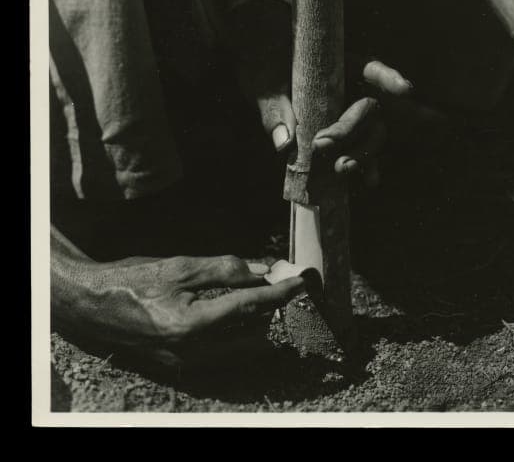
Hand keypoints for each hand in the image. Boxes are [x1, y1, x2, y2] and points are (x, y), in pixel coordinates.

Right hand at [51, 226, 303, 367]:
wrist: (90, 305)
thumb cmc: (133, 280)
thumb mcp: (181, 266)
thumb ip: (226, 269)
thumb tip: (264, 271)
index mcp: (191, 324)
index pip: (251, 307)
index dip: (281, 293)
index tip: (303, 282)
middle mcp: (192, 351)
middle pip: (255, 335)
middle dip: (271, 311)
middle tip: (275, 286)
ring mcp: (186, 363)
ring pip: (242, 350)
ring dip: (257, 325)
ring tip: (255, 297)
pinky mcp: (181, 367)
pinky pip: (224, 355)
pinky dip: (238, 335)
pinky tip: (235, 313)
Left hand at [225, 0, 420, 187]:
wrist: (260, 70)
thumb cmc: (265, 63)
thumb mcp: (265, 80)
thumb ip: (276, 108)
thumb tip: (284, 142)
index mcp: (340, 64)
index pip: (370, 68)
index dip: (389, 79)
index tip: (405, 90)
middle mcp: (352, 87)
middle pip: (367, 109)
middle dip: (352, 129)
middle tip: (323, 145)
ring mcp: (350, 111)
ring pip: (369, 133)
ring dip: (361, 152)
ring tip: (342, 169)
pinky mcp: (342, 133)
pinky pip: (358, 148)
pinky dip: (363, 164)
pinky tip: (368, 181)